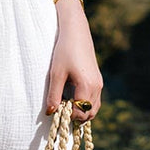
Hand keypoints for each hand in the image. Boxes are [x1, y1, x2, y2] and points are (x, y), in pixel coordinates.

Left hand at [45, 0, 102, 121]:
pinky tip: (73, 99)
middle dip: (76, 116)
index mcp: (87, 86)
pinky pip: (94, 101)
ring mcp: (99, 84)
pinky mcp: (98, 81)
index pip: (80, 112)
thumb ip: (53, 95)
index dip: (68, 115)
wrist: (76, 33)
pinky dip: (85, 105)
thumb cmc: (64, 51)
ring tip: (66, 105)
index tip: (56, 109)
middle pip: (89, 114)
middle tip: (61, 109)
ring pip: (93, 109)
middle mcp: (96, 87)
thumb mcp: (56, 74)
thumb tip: (50, 113)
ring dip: (81, 112)